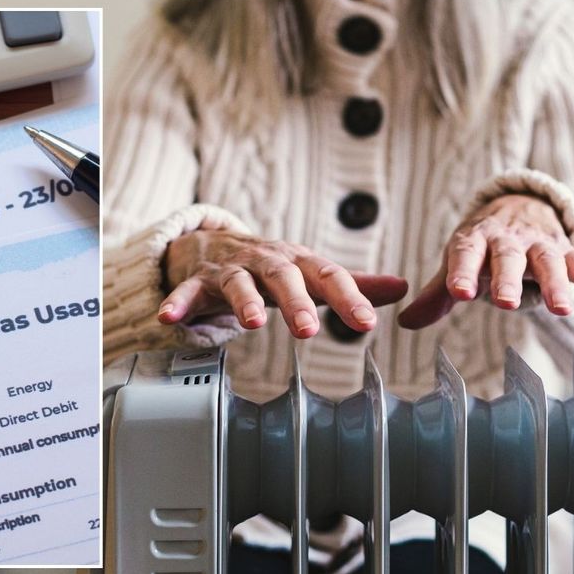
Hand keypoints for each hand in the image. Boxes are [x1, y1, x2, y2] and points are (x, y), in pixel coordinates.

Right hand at [159, 230, 409, 337]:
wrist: (213, 244)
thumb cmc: (270, 266)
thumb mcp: (310, 272)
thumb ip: (351, 284)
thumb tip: (402, 288)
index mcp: (298, 262)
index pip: (328, 276)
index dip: (348, 298)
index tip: (366, 322)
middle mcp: (266, 262)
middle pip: (283, 277)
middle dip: (296, 301)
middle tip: (309, 329)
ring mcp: (231, 270)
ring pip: (238, 283)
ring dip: (244, 301)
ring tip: (251, 323)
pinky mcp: (199, 280)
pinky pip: (187, 292)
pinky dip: (179, 304)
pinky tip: (171, 318)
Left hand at [398, 194, 573, 328]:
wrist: (519, 207)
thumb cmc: (482, 246)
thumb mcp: (458, 262)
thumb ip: (436, 295)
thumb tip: (405, 322)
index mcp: (474, 240)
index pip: (465, 253)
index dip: (462, 272)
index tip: (458, 293)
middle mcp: (508, 239)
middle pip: (508, 258)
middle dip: (507, 279)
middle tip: (505, 303)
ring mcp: (540, 243)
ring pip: (550, 261)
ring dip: (557, 285)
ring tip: (564, 311)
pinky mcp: (567, 250)